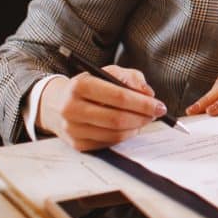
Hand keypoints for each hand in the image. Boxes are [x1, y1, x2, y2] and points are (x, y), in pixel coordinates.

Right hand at [38, 65, 166, 151]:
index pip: (118, 96)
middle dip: (142, 117)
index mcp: (80, 86)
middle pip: (117, 118)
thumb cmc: (90, 86)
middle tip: (156, 113)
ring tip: (144, 119)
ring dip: (136, 127)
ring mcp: (72, 129)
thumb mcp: (108, 73)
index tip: (159, 105)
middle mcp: (71, 108)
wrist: (57, 104)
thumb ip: (131, 78)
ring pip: (114, 133)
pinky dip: (125, 136)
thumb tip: (148, 94)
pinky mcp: (77, 144)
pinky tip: (129, 127)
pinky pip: (109, 143)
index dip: (143, 103)